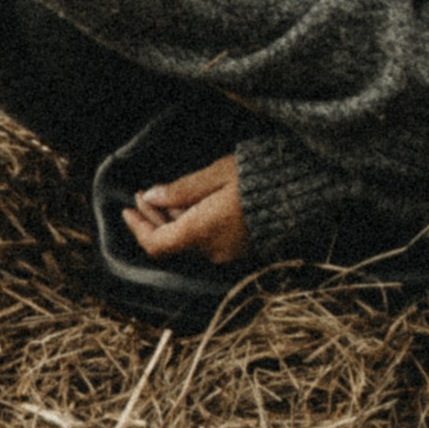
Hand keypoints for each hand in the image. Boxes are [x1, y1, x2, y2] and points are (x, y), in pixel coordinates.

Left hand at [124, 153, 249, 266]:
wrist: (301, 193)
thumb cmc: (259, 177)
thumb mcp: (216, 174)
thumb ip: (181, 189)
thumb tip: (151, 196)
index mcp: (202, 231)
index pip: (156, 244)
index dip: (138, 228)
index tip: (127, 208)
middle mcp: (211, 249)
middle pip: (170, 243)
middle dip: (152, 219)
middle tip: (143, 194)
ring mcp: (227, 253)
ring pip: (187, 241)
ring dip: (171, 221)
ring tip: (165, 194)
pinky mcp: (239, 250)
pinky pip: (205, 241)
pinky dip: (191, 225)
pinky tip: (190, 204)